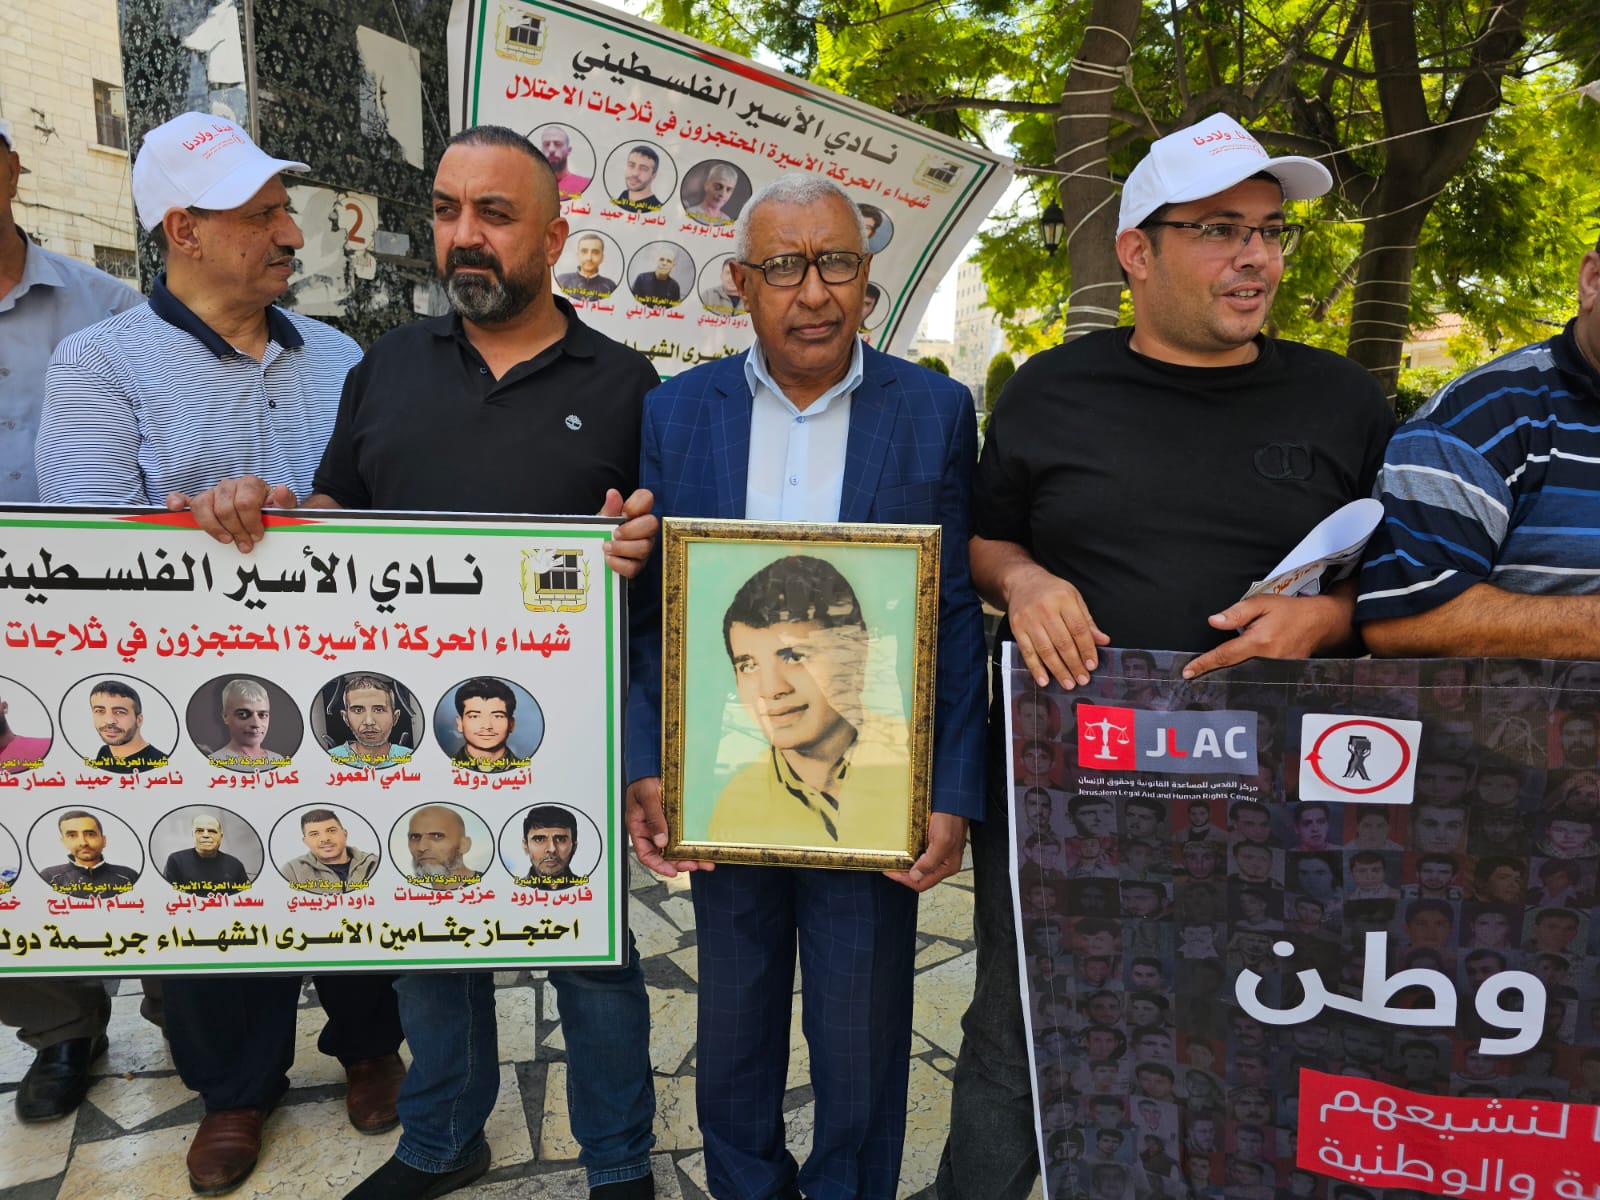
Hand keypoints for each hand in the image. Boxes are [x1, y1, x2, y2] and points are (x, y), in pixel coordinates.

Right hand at [168, 475, 295, 552]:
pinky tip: (175, 507)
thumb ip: (285, 501)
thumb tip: (282, 490)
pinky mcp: (200, 502)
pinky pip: (184, 498)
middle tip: (245, 545)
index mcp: (250, 484)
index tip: (257, 536)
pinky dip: (176, 501)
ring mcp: (213, 493)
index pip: (245, 503)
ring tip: (226, 540)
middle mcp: (229, 485)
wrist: (263, 510)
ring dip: (214, 527)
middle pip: (225, 508)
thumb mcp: (284, 508)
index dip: (250, 523)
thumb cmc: (272, 511)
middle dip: (236, 530)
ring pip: (203, 505)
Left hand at [600, 488, 657, 579]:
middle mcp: (645, 531)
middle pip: (652, 524)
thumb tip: (612, 493)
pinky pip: (633, 567)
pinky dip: (618, 563)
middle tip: (615, 533)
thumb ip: (610, 508)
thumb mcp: (603, 519)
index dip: (637, 503)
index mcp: (637, 513)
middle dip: (631, 529)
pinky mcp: (637, 567)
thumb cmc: (604, 533)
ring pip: (644, 547)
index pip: (647, 498)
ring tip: (607, 548)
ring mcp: (643, 549)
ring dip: (622, 548)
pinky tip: (609, 559)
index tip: (624, 512)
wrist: (595, 556)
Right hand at [625, 775, 713, 875]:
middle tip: (694, 865)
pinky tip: (703, 849)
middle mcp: (652, 831)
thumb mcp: (647, 798)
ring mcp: (664, 827)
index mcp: (639, 828)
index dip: (658, 865)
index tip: (672, 872)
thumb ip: (654, 818)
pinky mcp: (674, 822)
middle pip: (663, 855)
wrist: (653, 768)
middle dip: (679, 863)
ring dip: (689, 857)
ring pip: (675, 849)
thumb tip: (660, 841)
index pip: (646, 854)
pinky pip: (682, 837)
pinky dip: (691, 845)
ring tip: (704, 862)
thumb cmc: (643, 781)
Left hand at [885, 813, 967, 891]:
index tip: (891, 872)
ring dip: (905, 866)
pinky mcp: (932, 845)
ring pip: (918, 868)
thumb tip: (916, 876)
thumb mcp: (942, 841)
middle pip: (920, 878)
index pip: (922, 883)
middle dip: (903, 874)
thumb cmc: (952, 818)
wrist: (953, 801)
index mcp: (948, 866)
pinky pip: (918, 857)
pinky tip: (902, 852)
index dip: (905, 880)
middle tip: (890, 867)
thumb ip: (930, 862)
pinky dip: (908, 857)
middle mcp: (943, 863)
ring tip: (893, 861)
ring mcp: (938, 855)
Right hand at [1005, 564, 1109, 688]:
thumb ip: (1087, 621)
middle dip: (1074, 664)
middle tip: (1082, 680)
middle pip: (1063, 642)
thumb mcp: (1074, 598)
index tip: (1092, 665)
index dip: (1086, 649)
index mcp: (1064, 599)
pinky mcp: (1016, 628)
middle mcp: (1045, 609)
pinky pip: (1027, 652)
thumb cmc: (1052, 591)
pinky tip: (1044, 680)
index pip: (1078, 629)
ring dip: (1058, 670)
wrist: (1022, 582)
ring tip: (1068, 683)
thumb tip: (1103, 641)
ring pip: (1046, 650)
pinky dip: (1036, 668)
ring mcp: (1029, 619)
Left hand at [1182, 592, 1352, 677]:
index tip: (1188, 672)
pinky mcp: (1282, 674)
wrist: (1318, 622)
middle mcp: (1267, 660)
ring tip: (1209, 678)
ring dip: (1227, 677)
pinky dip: (1244, 675)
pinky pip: (1258, 676)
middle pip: (1232, 670)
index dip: (1204, 664)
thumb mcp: (1261, 603)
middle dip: (1213, 674)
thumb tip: (1213, 621)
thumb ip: (1236, 613)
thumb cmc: (1288, 611)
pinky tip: (1234, 675)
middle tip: (1192, 677)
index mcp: (1259, 642)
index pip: (1225, 656)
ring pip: (1244, 675)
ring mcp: (1276, 670)